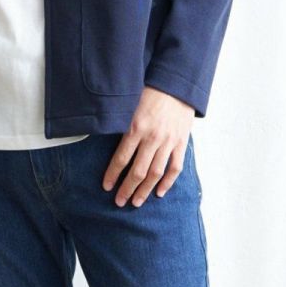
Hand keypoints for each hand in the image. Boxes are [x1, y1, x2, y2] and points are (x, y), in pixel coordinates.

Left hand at [102, 87, 194, 205]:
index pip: (121, 158)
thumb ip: (120, 123)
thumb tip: (104, 137)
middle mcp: (152, 138)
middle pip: (137, 171)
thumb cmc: (150, 92)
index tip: (106, 187)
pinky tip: (159, 193)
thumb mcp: (130, 105)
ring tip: (136, 202)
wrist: (177, 84)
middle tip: (119, 202)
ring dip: (145, 190)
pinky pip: (175, 167)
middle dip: (127, 189)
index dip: (112, 175)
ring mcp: (168, 142)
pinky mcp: (181, 142)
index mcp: (136, 128)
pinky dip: (168, 182)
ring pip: (155, 173)